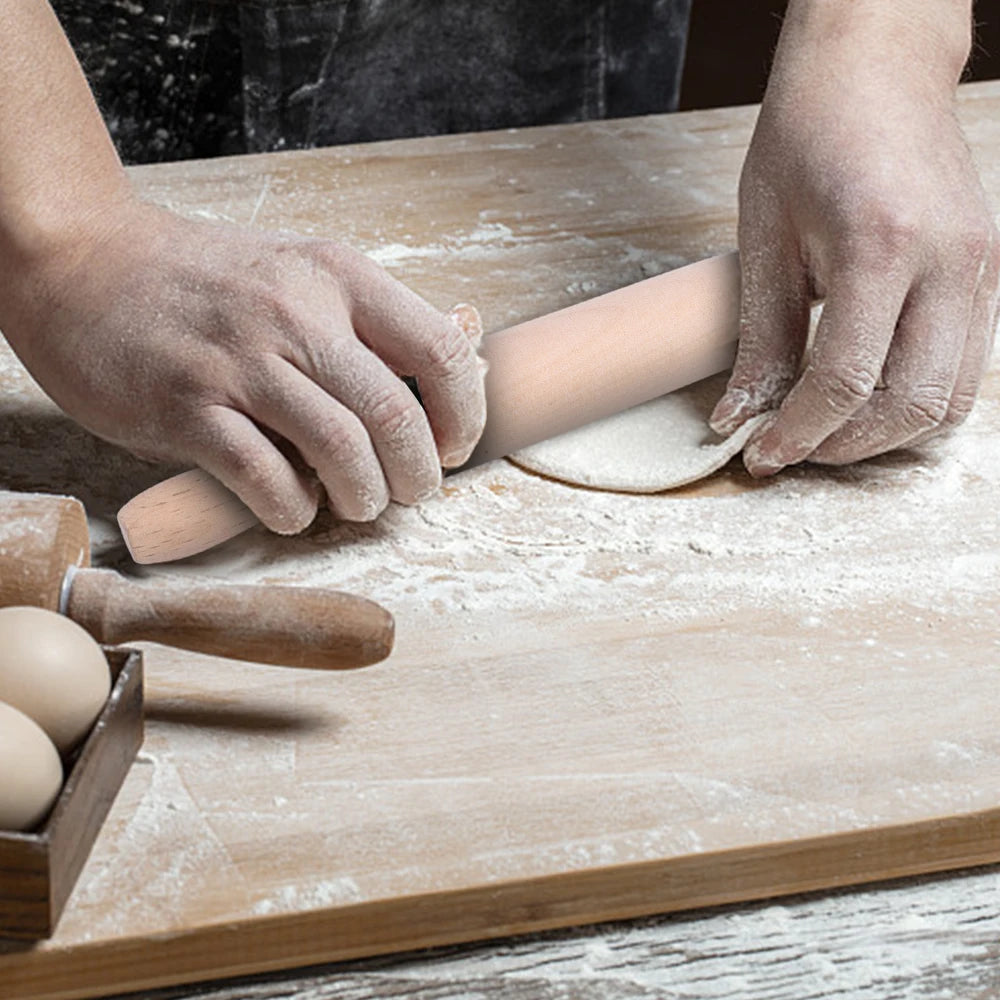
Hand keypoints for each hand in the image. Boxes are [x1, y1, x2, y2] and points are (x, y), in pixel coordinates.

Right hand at [1, 199, 486, 532]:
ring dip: (364, 498)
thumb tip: (457, 370)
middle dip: (419, 475)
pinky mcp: (189, 409)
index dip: (464, 415)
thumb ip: (370, 321)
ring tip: (357, 502)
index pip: (441, 352)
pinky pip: (267, 481)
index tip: (454, 447)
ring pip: (342, 454)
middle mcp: (297, 315)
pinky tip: (292, 506)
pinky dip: (294, 509)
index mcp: (338, 276)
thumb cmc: (207, 281)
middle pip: (396, 417)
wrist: (86, 264)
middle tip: (411, 491)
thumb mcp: (300, 271)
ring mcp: (240, 363)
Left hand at [710, 0, 998, 474]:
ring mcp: (980, 268)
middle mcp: (948, 263)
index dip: (797, 432)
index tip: (761, 454)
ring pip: (949, 400)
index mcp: (882, 246)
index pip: (844, 380)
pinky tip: (868, 399)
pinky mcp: (988, 272)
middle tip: (792, 449)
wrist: (875, 67)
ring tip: (828, 432)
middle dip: (843, 447)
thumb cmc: (810, 134)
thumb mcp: (765, 237)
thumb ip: (760, 337)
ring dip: (885, 435)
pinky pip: (965, 368)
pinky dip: (918, 402)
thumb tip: (740, 416)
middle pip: (909, 405)